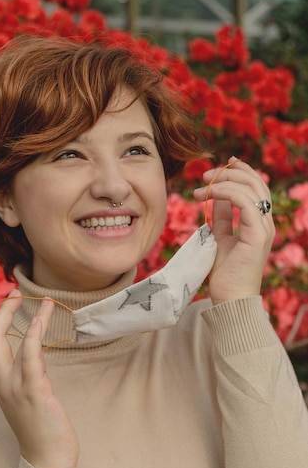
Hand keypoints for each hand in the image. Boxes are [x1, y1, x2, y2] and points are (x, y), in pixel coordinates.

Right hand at [0, 291, 78, 467]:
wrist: (48, 462)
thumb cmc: (41, 429)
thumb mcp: (26, 398)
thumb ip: (23, 377)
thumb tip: (30, 354)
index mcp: (0, 385)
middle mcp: (2, 385)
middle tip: (12, 292)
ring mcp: (16, 389)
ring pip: (2, 345)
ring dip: (12, 316)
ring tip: (25, 297)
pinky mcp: (35, 394)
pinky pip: (29, 360)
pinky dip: (31, 338)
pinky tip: (37, 320)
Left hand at [193, 157, 274, 305]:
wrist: (230, 299)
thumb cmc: (225, 274)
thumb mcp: (220, 238)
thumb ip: (222, 218)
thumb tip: (216, 199)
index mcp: (259, 222)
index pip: (255, 187)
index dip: (239, 172)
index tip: (217, 168)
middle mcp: (265, 222)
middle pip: (256, 183)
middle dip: (230, 172)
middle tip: (205, 174)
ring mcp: (264, 228)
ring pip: (251, 188)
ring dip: (225, 180)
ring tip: (202, 184)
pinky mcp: (258, 235)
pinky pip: (245, 202)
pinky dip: (226, 193)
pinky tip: (208, 194)